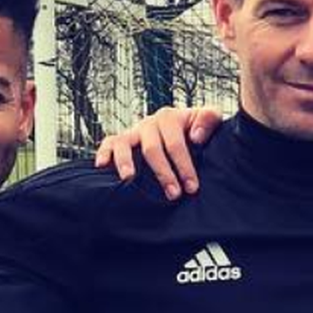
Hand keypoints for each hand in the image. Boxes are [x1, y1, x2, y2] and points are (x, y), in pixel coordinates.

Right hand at [93, 106, 221, 199]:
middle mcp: (150, 123)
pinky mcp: (122, 139)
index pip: (175, 143)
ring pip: (124, 144)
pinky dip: (103, 153)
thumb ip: (209, 119)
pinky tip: (102, 166)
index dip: (183, 166)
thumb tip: (195, 136)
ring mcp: (134, 131)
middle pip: (152, 148)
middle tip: (173, 194)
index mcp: (170, 118)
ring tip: (129, 179)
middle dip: (163, 173)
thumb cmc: (198, 129)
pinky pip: (108, 143)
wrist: (187, 127)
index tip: (191, 187)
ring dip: (126, 162)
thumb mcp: (210, 118)